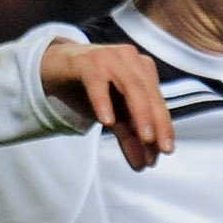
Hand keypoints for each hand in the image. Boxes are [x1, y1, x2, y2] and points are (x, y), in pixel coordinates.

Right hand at [40, 39, 172, 170]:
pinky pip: (97, 81)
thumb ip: (130, 136)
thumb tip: (145, 164)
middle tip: (163, 149)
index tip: (167, 151)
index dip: (164, 127)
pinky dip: (104, 102)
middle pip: (150, 95)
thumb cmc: (92, 87)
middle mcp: (132, 62)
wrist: (55, 65)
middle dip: (158, 123)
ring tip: (146, 138)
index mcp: (143, 72)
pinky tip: (107, 121)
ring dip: (141, 114)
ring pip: (132, 86)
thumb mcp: (113, 114)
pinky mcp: (86, 61)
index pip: (157, 104)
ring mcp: (110, 58)